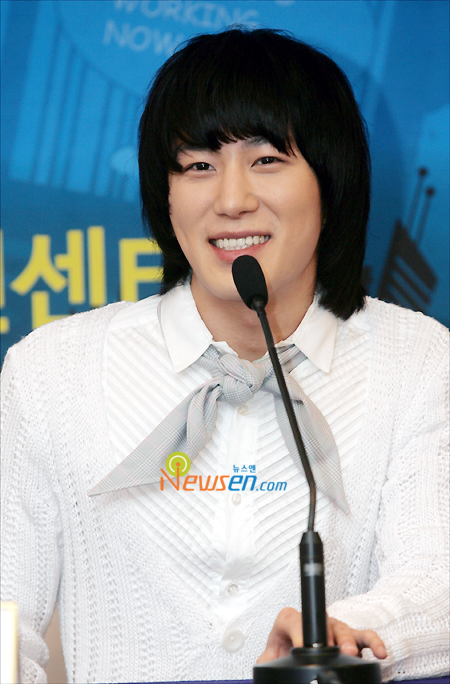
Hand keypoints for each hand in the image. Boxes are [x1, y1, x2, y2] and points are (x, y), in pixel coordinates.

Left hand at [257, 607, 386, 662]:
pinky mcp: (349, 639)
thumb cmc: (282, 652)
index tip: (301, 648)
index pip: (292, 618)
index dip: (297, 630)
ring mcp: (333, 629)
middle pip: (323, 622)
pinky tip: (380, 652)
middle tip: (333, 650)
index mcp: (290, 622)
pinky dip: (373, 642)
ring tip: (350, 653)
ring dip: (348, 641)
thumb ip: (265, 662)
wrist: (291, 654)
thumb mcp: (269, 658)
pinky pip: (364, 636)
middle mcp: (314, 623)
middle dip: (329, 637)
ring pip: (343, 628)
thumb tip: (263, 671)